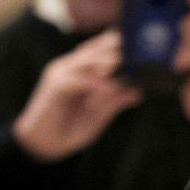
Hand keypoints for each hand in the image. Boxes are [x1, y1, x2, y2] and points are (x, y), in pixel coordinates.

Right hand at [12, 30, 142, 161]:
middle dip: (119, 47)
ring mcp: (61, 74)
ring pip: (87, 59)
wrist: (43, 145)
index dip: (122, 45)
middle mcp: (71, 66)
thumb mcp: (99, 115)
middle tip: (143, 47)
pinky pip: (78, 80)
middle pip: (96, 47)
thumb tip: (138, 92)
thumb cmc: (70, 128)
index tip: (147, 46)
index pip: (102, 47)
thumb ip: (115, 102)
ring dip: (108, 60)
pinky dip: (95, 83)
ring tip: (127, 62)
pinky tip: (110, 87)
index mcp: (82, 69)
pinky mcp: (55, 86)